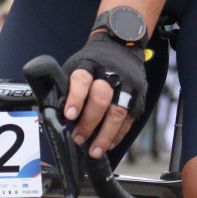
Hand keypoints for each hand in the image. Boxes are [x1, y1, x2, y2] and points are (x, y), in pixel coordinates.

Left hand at [62, 31, 146, 159]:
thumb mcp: (76, 66)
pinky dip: (118, 134)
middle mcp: (109, 74)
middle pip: (101, 99)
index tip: (69, 116)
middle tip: (78, 138)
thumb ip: (68, 89)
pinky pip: (129, 120)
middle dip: (89, 122)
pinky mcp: (138, 96)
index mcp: (88, 65)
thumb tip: (58, 117)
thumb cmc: (92, 63)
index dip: (75, 98)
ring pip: (117, 113)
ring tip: (94, 150)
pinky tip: (109, 143)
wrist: (121, 46)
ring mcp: (127, 85)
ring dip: (105, 135)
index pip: (81, 80)